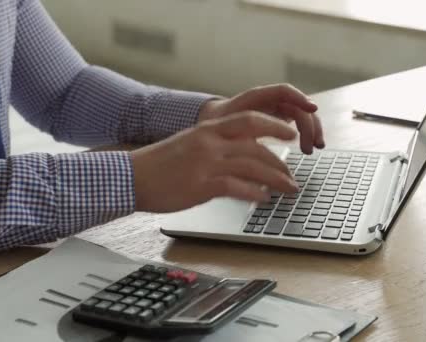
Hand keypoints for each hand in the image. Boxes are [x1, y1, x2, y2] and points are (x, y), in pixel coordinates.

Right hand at [131, 111, 298, 212]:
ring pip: (253, 166)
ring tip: (288, 189)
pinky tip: (263, 199)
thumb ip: (214, 145)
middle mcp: (210, 142)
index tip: (290, 133)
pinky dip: (255, 193)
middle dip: (280, 161)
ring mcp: (206, 163)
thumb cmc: (158, 164)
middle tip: (293, 174)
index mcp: (208, 129)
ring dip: (276, 179)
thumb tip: (238, 156)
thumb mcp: (189, 145)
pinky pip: (237, 187)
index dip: (274, 125)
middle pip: (256, 146)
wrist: (132, 177)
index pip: (249, 120)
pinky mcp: (201, 185)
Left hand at [198, 84, 324, 153]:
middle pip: (298, 106)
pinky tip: (308, 149)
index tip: (312, 109)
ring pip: (302, 115)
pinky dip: (306, 134)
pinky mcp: (279, 119)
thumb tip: (257, 147)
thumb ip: (242, 133)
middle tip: (308, 147)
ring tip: (312, 149)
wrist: (210, 125)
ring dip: (311, 130)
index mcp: (256, 98)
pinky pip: (298, 123)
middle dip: (308, 125)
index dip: (299, 97)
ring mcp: (276, 109)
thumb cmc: (216, 125)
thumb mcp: (225, 129)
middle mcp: (270, 100)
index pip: (282, 91)